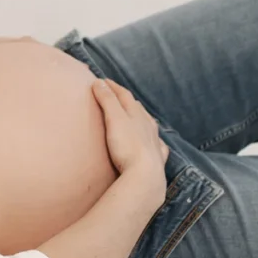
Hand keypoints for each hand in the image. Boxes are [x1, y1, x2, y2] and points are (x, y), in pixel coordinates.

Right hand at [92, 79, 168, 197]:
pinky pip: (158, 146)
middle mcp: (148, 125)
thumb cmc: (128, 146)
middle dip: (126, 99)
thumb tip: (99, 82)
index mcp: (137, 114)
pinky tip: (155, 142)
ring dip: (142, 117)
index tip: (102, 81)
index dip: (113, 87)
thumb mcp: (114, 119)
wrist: (145, 176)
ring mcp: (154, 142)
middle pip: (137, 108)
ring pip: (149, 124)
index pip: (124, 95)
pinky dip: (155, 140)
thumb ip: (107, 100)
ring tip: (136, 114)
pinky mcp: (156, 159)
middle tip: (116, 94)